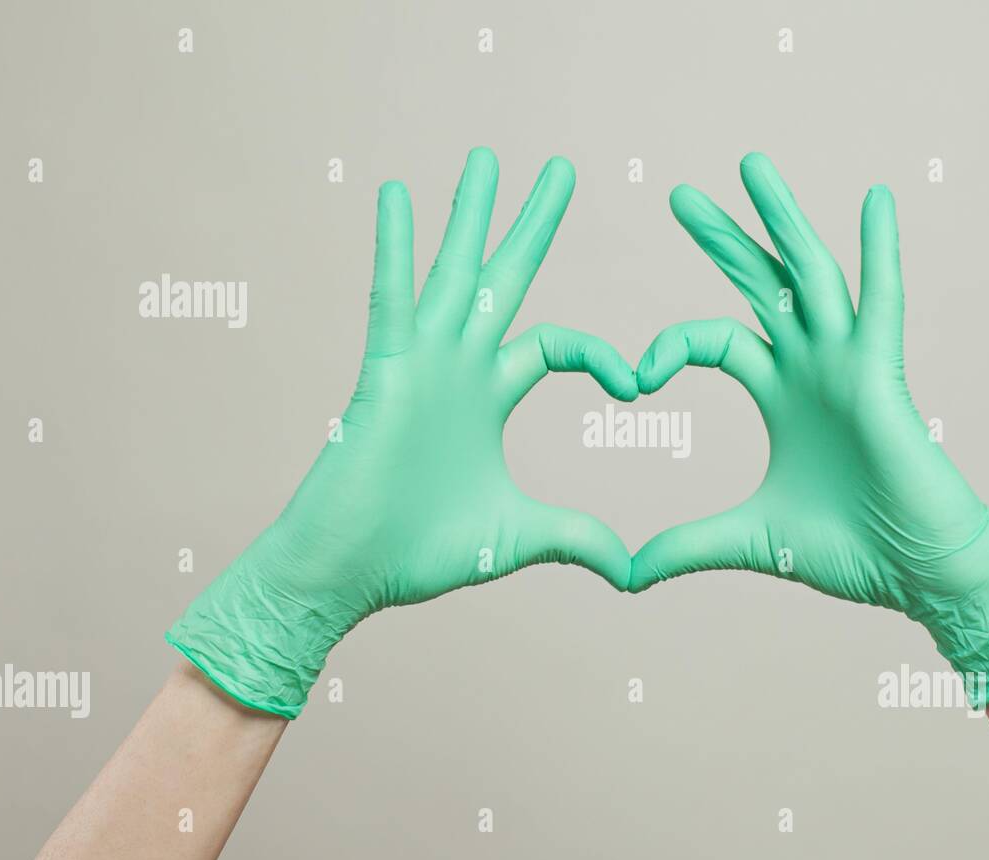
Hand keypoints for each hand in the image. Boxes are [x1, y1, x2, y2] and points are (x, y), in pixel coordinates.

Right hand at [167, 148, 635, 716]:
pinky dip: (393, 248)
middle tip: (561, 170)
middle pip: (505, 278)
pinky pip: (391, 299)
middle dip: (533, 224)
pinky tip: (397, 195)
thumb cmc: (419, 553)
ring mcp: (419, 364)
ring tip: (488, 158)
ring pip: (451, 273)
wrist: (350, 571)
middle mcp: (457, 366)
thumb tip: (632, 572)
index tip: (638, 385)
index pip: (557, 343)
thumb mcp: (518, 536)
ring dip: (470, 215)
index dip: (601, 354)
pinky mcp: (384, 373)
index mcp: (489, 394)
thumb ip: (575, 538)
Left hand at [629, 153, 988, 702]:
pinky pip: (882, 301)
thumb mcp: (749, 540)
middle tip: (678, 196)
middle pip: (759, 285)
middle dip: (720, 240)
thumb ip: (687, 545)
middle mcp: (812, 367)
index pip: (715, 339)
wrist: (918, 574)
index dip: (669, 345)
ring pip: (810, 274)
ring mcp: (849, 364)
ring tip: (750, 165)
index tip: (634, 378)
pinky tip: (874, 200)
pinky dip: (881, 250)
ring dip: (781, 220)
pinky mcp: (883, 374)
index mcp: (779, 394)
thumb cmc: (851, 552)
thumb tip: (624, 574)